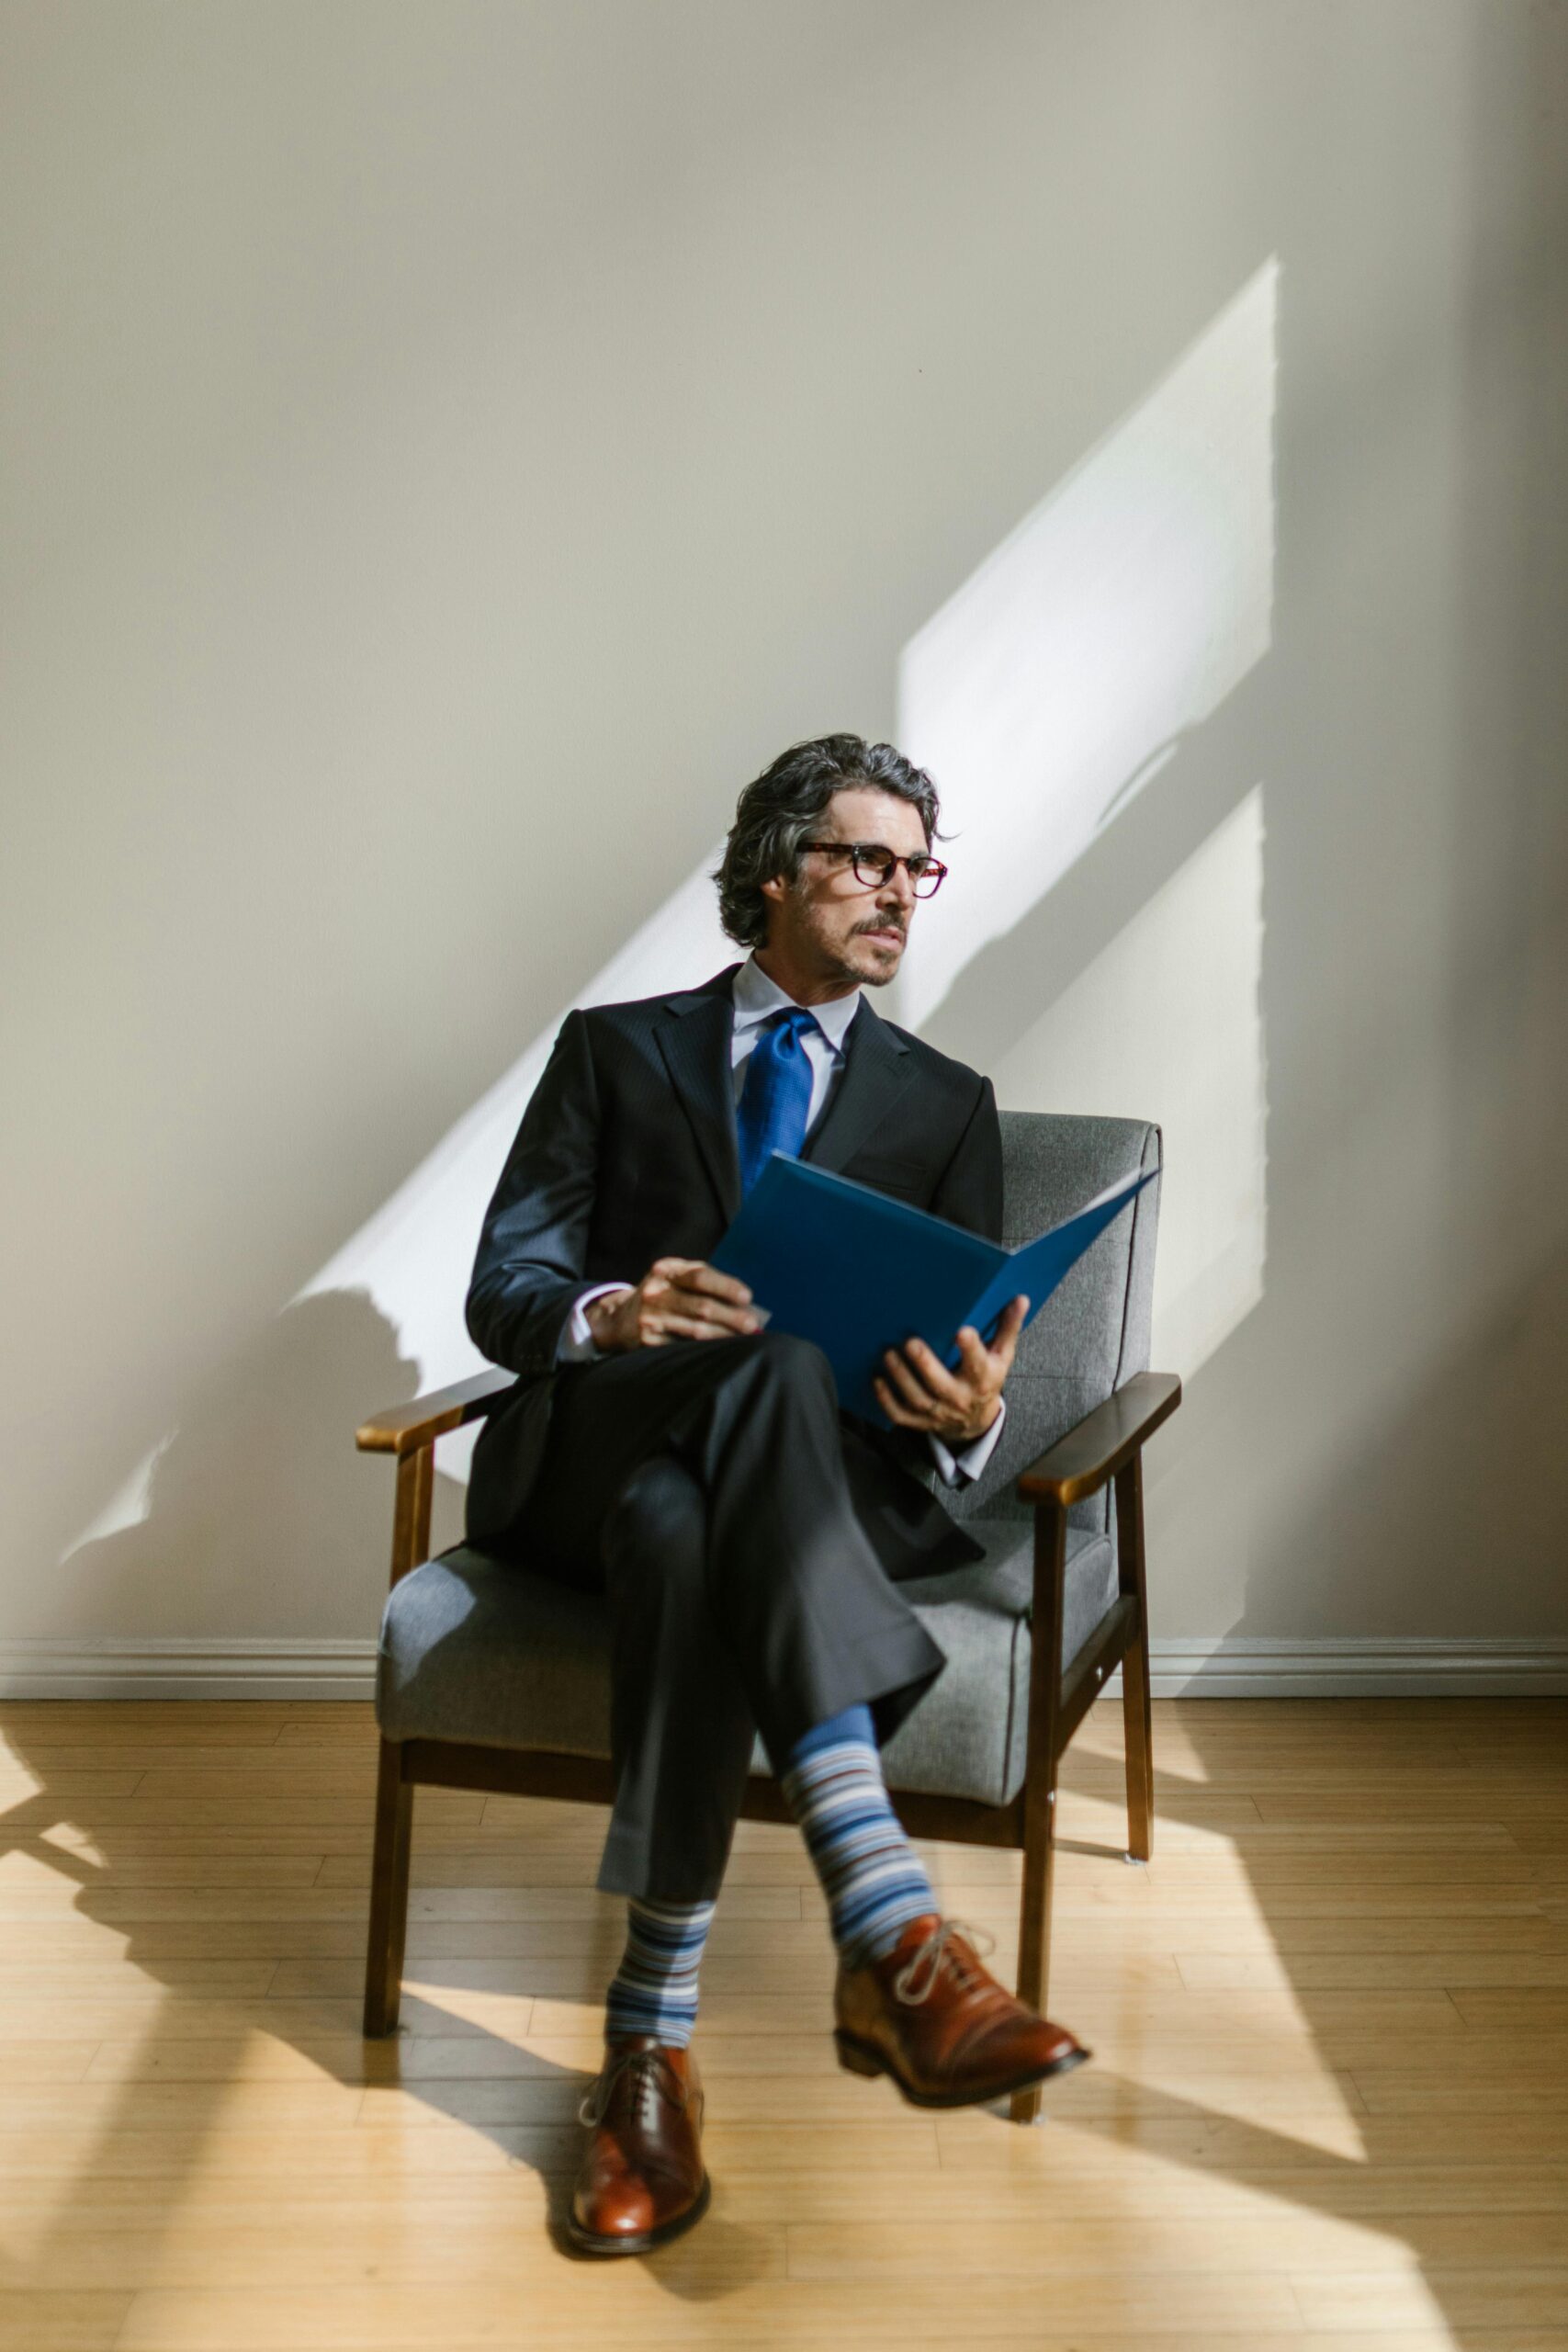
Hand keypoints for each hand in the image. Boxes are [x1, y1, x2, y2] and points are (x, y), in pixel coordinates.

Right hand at [585, 1259, 762, 1351]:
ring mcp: (651, 1318)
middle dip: (731, 1317)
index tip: (747, 1297)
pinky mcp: (649, 1341)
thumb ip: (706, 1282)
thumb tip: (745, 1303)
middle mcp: (656, 1291)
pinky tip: (721, 1351)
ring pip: (696, 1330)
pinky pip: (685, 1347)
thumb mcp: (676, 1278)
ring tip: (744, 1340)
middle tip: (752, 1324)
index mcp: (667, 1270)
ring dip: (723, 1336)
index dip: (725, 1287)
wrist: (621, 1318)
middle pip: (701, 1306)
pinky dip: (706, 1350)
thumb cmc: (664, 1294)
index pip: (700, 1277)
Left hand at [872, 1294, 1028, 1445]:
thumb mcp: (1002, 1356)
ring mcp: (939, 1412)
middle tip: (910, 1342)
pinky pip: (901, 1414)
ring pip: (917, 1398)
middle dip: (925, 1365)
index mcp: (982, 1379)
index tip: (962, 1331)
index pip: (978, 1365)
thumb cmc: (988, 1378)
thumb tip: (1020, 1299)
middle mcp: (960, 1398)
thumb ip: (1008, 1328)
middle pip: (941, 1385)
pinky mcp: (921, 1421)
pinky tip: (877, 1380)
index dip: (971, 1349)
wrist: (976, 1421)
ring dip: (901, 1378)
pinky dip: (886, 1400)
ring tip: (889, 1354)